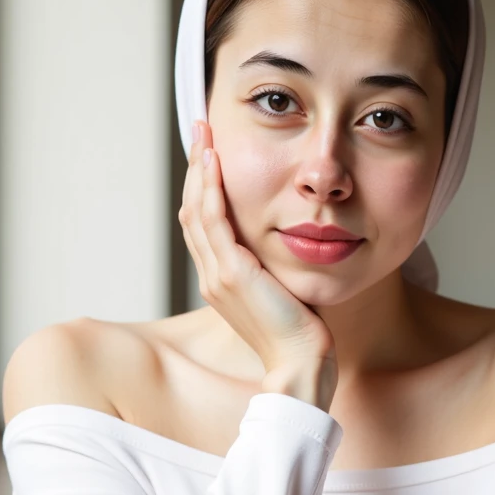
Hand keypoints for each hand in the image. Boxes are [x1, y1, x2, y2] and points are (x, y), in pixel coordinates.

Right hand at [179, 121, 336, 373]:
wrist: (301, 363)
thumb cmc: (302, 334)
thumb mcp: (285, 291)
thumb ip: (276, 266)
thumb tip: (289, 241)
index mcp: (222, 279)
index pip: (203, 223)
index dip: (203, 185)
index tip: (211, 154)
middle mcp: (212, 275)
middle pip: (192, 210)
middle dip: (196, 167)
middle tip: (201, 130)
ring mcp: (218, 274)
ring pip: (197, 210)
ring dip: (199, 169)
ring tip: (204, 135)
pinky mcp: (232, 274)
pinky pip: (213, 221)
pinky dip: (211, 189)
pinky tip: (215, 163)